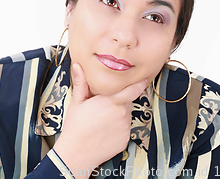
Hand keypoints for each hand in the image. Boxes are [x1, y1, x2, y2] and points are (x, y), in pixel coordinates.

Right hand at [52, 63, 146, 178]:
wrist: (76, 154)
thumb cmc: (75, 127)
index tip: (144, 78)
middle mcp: (121, 114)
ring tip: (103, 119)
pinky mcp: (125, 139)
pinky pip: (125, 128)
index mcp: (111, 101)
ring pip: (126, 115)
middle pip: (127, 101)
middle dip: (120, 100)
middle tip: (106, 104)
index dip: (139, 83)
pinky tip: (106, 130)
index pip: (132, 89)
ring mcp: (125, 128)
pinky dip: (119, 127)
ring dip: (119, 114)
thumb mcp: (77, 102)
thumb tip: (77, 65)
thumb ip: (81, 82)